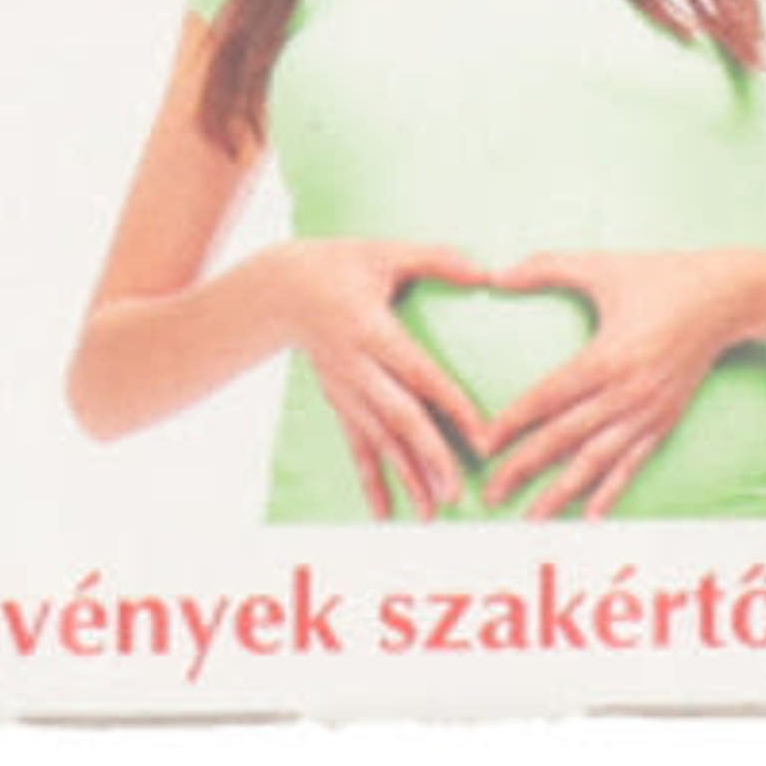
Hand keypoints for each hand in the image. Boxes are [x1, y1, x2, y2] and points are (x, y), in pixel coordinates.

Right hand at [263, 243, 491, 520]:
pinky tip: (385, 513)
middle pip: (399, 418)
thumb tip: (486, 271)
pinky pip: (355, 445)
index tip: (481, 436)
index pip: (419, 373)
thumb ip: (435, 260)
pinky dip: (370, 480)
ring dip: (404, 477)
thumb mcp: (383, 252)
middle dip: (429, 457)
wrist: (279, 290)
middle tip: (456, 491)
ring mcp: (345, 389)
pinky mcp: (338, 400)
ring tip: (430, 513)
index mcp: (372, 330)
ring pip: (378, 440)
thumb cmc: (337, 265)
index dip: (451, 405)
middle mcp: (358, 367)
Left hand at [473, 252, 753, 517]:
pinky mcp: (664, 422)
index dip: (513, 423)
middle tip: (492, 494)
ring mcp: (647, 412)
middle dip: (525, 468)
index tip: (483, 445)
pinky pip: (632, 463)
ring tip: (532, 518)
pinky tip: (590, 516)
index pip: (548, 398)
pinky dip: (611, 491)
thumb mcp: (602, 266)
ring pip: (596, 461)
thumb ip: (546, 267)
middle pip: (565, 438)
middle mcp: (626, 392)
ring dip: (562, 493)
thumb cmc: (660, 277)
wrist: (725, 298)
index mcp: (606, 356)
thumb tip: (494, 274)